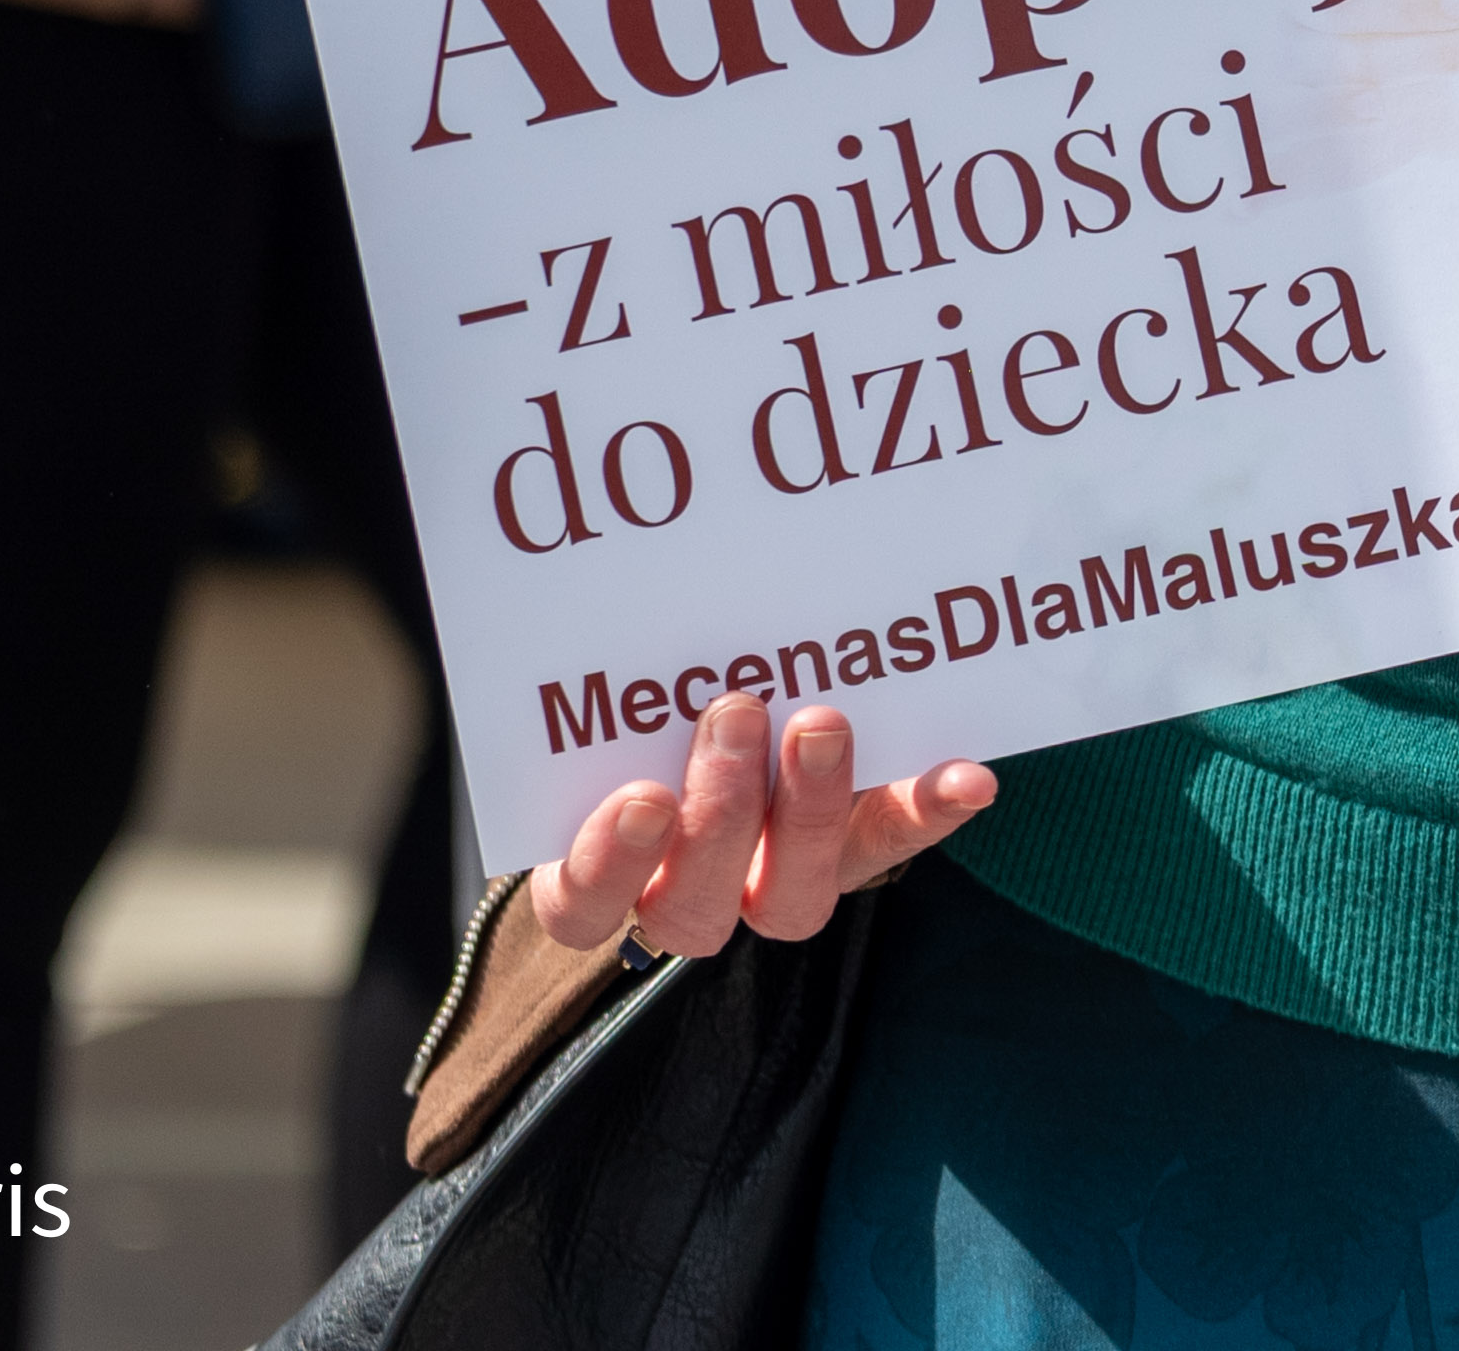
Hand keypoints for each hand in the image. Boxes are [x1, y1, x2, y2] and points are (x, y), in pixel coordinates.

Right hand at [523, 692, 990, 961]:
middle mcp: (692, 889)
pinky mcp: (858, 850)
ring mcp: (777, 880)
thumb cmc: (654, 687)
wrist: (759, 691)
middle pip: (693, 906)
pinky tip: (966, 775)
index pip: (579, 904)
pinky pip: (892, 844)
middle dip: (719, 813)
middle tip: (737, 711)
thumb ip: (606, 662)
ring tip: (821, 720)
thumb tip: (492, 552)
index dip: (604, 865)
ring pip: (789, 899)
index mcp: (609, 861)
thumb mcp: (624, 682)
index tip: (639, 796)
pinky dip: (928, 808)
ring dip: (809, 811)